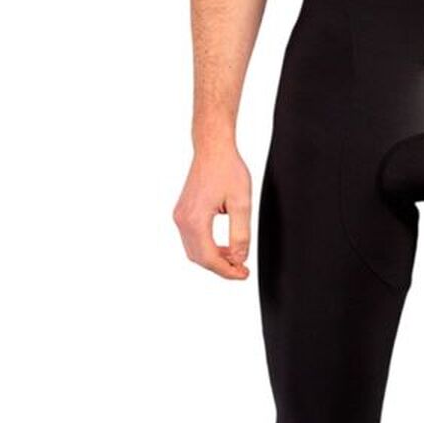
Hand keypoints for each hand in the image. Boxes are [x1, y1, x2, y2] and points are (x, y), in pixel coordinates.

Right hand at [173, 146, 252, 279]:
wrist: (213, 148)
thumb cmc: (228, 169)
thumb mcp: (241, 202)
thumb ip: (240, 233)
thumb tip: (239, 258)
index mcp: (195, 220)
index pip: (209, 258)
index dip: (227, 271)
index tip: (243, 274)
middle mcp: (182, 220)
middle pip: (199, 258)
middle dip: (220, 267)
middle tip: (241, 270)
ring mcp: (180, 216)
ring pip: (194, 250)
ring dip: (213, 258)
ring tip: (235, 258)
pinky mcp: (182, 211)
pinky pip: (192, 238)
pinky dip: (207, 247)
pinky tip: (223, 246)